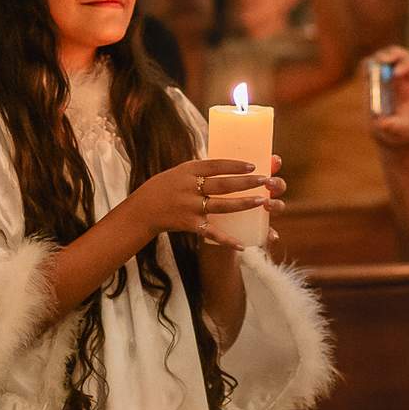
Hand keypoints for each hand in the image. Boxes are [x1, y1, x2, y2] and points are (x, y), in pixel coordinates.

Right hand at [127, 158, 283, 250]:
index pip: (215, 164)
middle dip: (247, 182)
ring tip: (262, 202)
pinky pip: (211, 232)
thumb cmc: (163, 188)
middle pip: (223, 184)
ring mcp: (190, 206)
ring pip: (222, 205)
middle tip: (265, 180)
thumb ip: (200, 170)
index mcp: (187, 170)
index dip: (235, 165)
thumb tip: (226, 165)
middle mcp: (189, 187)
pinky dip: (227, 239)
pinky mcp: (189, 224)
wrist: (142, 210)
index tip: (253, 165)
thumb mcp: (179, 172)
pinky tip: (242, 244)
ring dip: (244, 204)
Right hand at [368, 47, 408, 149]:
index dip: (406, 64)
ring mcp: (389, 76)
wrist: (392, 132)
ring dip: (377, 60)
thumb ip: (394, 127)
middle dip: (391, 55)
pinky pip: (370, 66)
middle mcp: (404, 76)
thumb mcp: (400, 131)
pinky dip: (367, 66)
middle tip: (381, 62)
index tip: (395, 74)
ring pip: (385, 57)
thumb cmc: (402, 131)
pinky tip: (364, 74)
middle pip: (400, 55)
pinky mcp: (375, 79)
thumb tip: (383, 123)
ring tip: (369, 71)